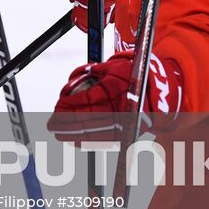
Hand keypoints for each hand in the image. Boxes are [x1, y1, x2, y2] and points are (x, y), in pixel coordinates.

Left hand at [47, 52, 182, 141]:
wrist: (157, 91)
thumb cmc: (130, 75)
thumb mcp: (111, 66)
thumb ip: (92, 72)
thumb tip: (74, 79)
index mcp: (116, 88)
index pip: (88, 99)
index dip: (70, 105)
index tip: (58, 106)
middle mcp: (120, 106)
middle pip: (88, 118)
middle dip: (67, 123)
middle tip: (51, 124)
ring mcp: (124, 120)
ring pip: (95, 131)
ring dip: (74, 134)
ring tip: (59, 134)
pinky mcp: (126, 131)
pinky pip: (104, 140)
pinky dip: (88, 142)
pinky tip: (74, 141)